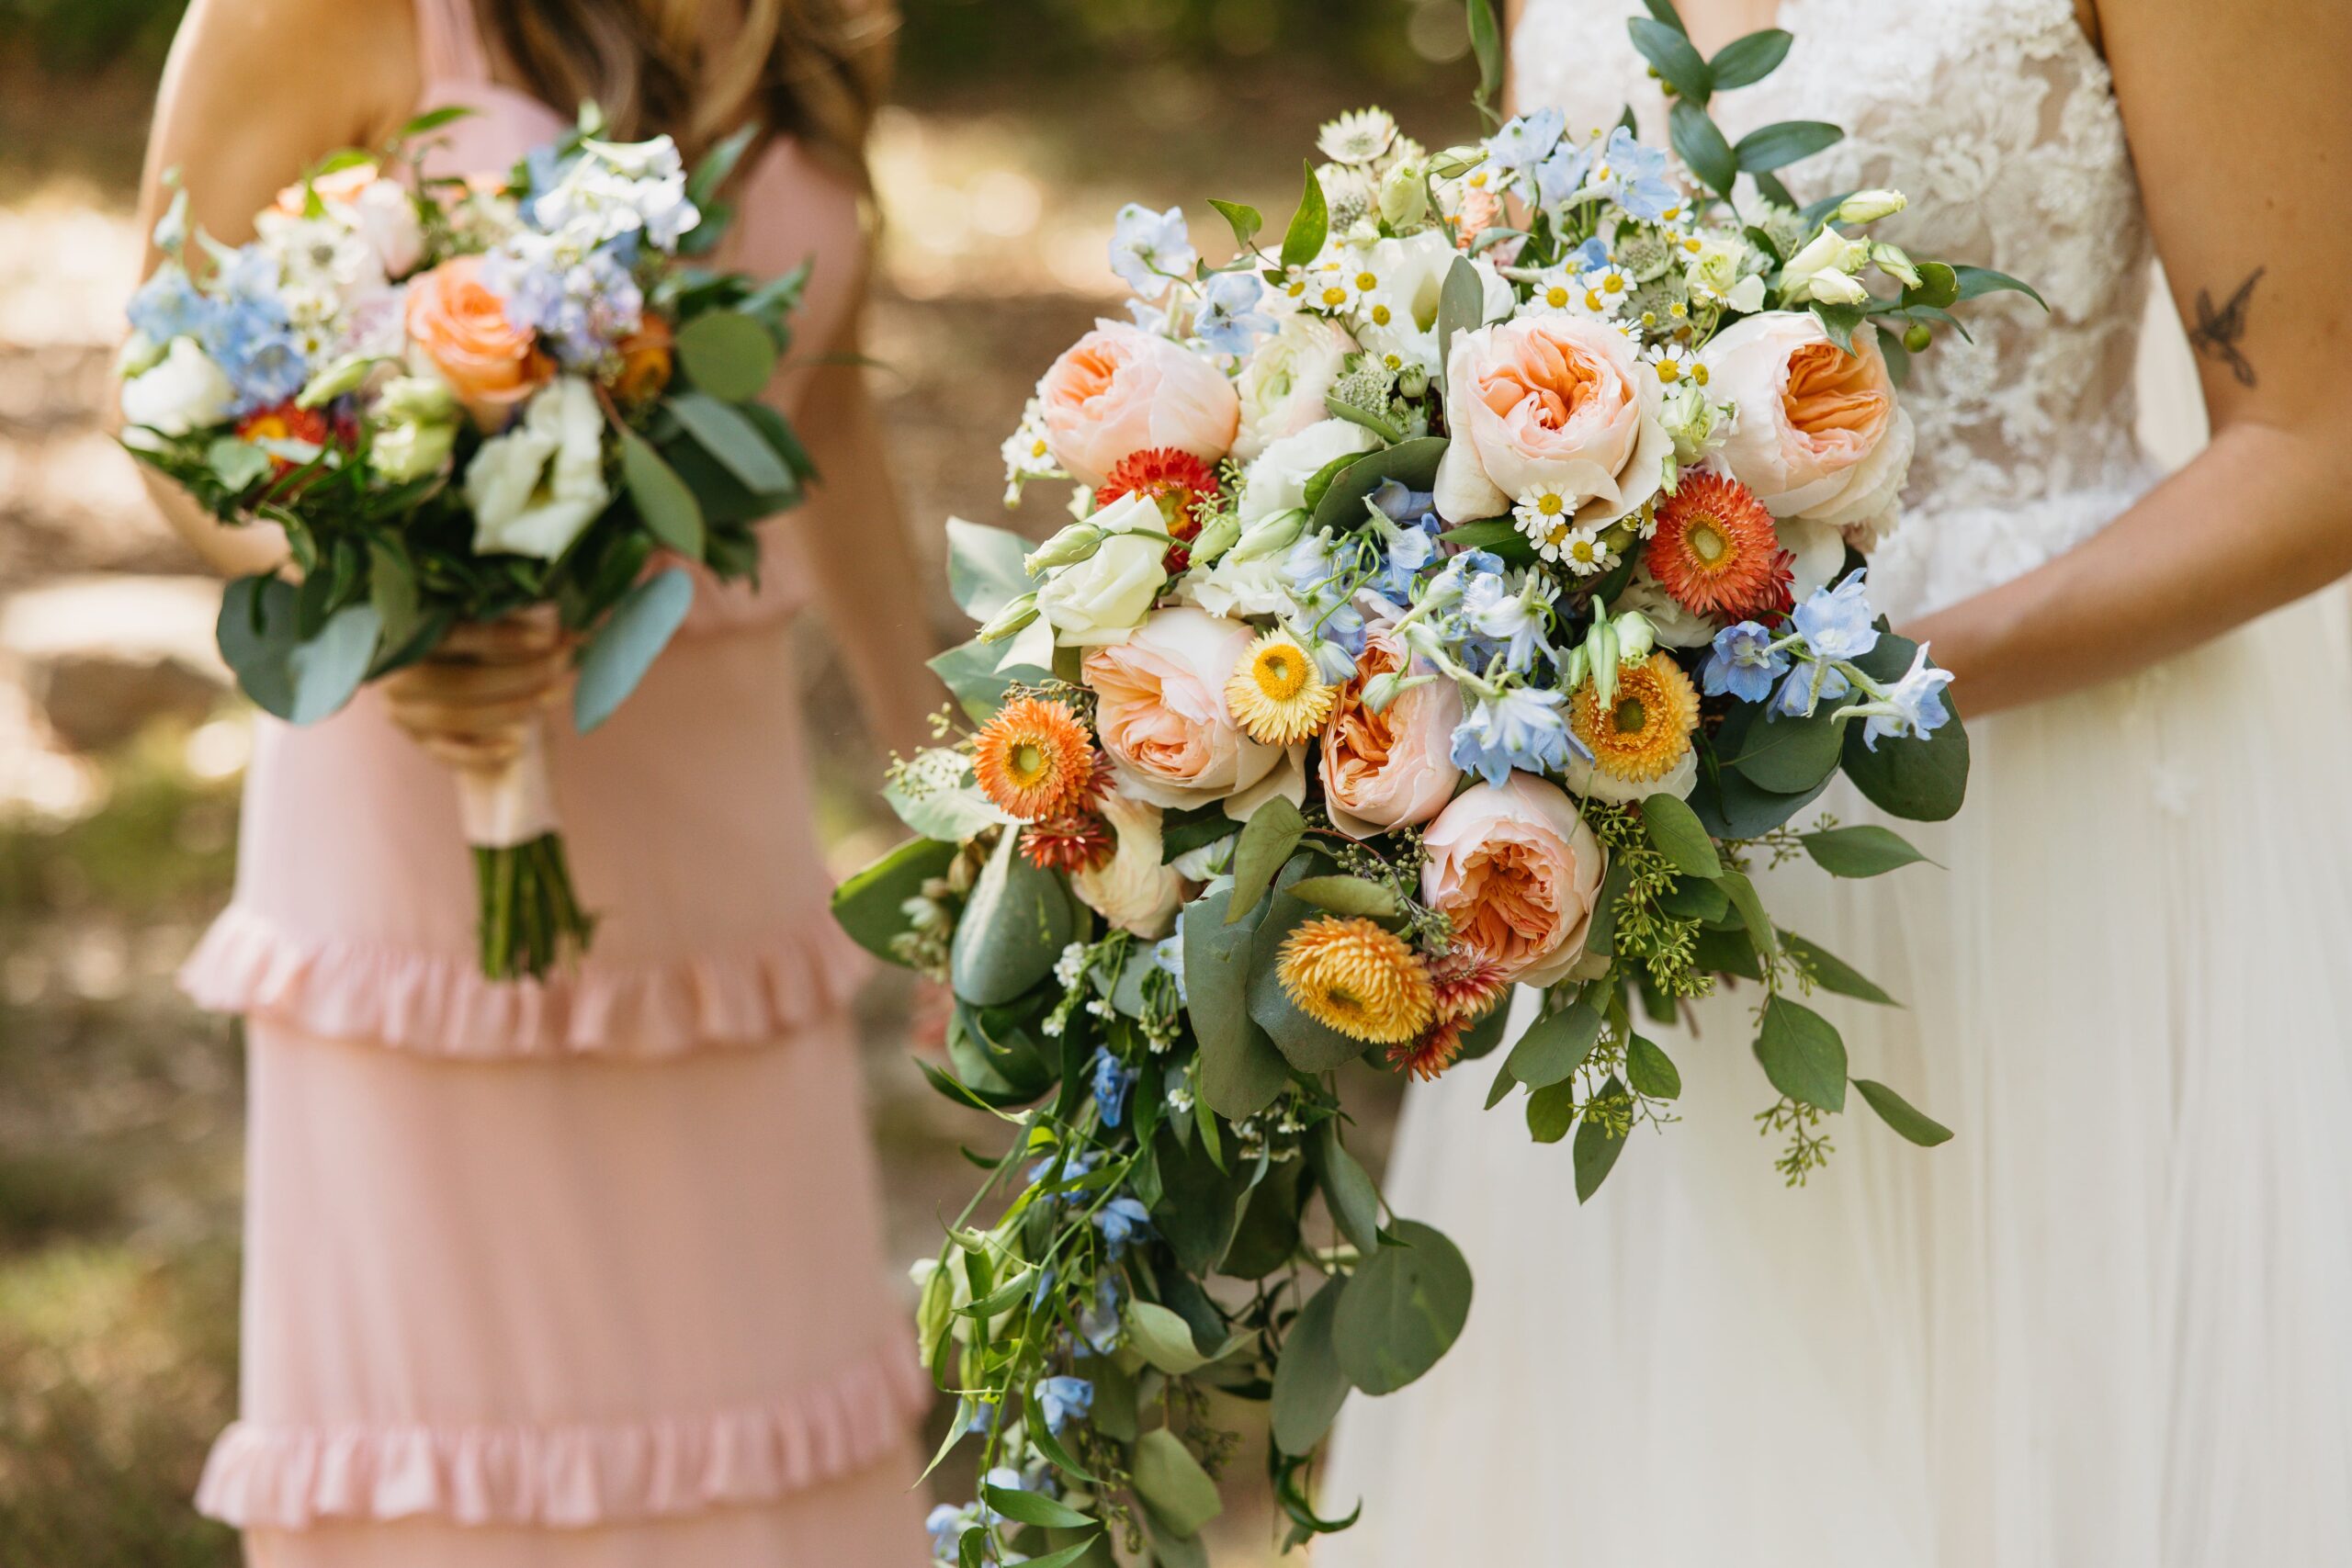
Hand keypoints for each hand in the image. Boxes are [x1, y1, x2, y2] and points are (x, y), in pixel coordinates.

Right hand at [384, 611, 571, 773]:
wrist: (432, 665)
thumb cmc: (464, 634)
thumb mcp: (480, 619)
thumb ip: (513, 620)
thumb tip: (571, 635)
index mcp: (404, 633)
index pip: (455, 635)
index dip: (503, 637)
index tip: (547, 638)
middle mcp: (395, 674)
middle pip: (464, 683)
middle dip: (522, 675)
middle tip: (562, 663)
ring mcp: (402, 710)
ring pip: (459, 718)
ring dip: (513, 709)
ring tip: (555, 693)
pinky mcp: (416, 738)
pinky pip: (448, 753)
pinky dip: (482, 754)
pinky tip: (517, 746)